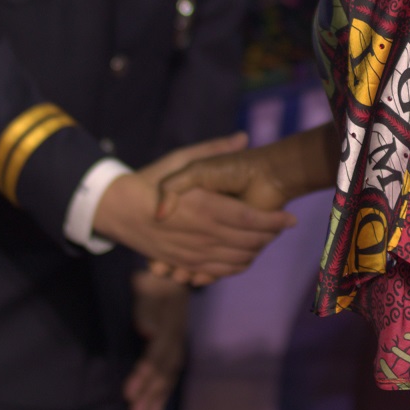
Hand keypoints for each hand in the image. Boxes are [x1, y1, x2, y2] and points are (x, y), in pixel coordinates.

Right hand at [91, 135, 293, 282]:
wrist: (120, 209)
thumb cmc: (152, 179)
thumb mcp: (180, 160)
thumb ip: (212, 151)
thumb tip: (242, 137)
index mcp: (203, 206)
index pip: (249, 219)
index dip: (273, 221)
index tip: (290, 217)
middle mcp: (201, 233)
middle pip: (248, 241)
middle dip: (269, 235)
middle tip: (283, 225)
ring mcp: (194, 253)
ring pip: (237, 258)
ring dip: (256, 250)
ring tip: (267, 238)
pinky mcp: (186, 265)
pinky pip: (219, 271)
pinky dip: (236, 266)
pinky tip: (245, 256)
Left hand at [123, 270, 188, 409]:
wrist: (171, 269)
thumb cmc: (153, 278)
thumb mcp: (147, 286)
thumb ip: (146, 308)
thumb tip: (148, 333)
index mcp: (170, 323)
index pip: (157, 354)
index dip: (144, 374)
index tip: (128, 394)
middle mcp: (177, 335)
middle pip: (165, 368)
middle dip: (151, 392)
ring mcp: (177, 340)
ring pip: (170, 372)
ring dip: (160, 395)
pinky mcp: (175, 344)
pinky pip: (172, 370)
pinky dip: (166, 388)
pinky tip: (159, 404)